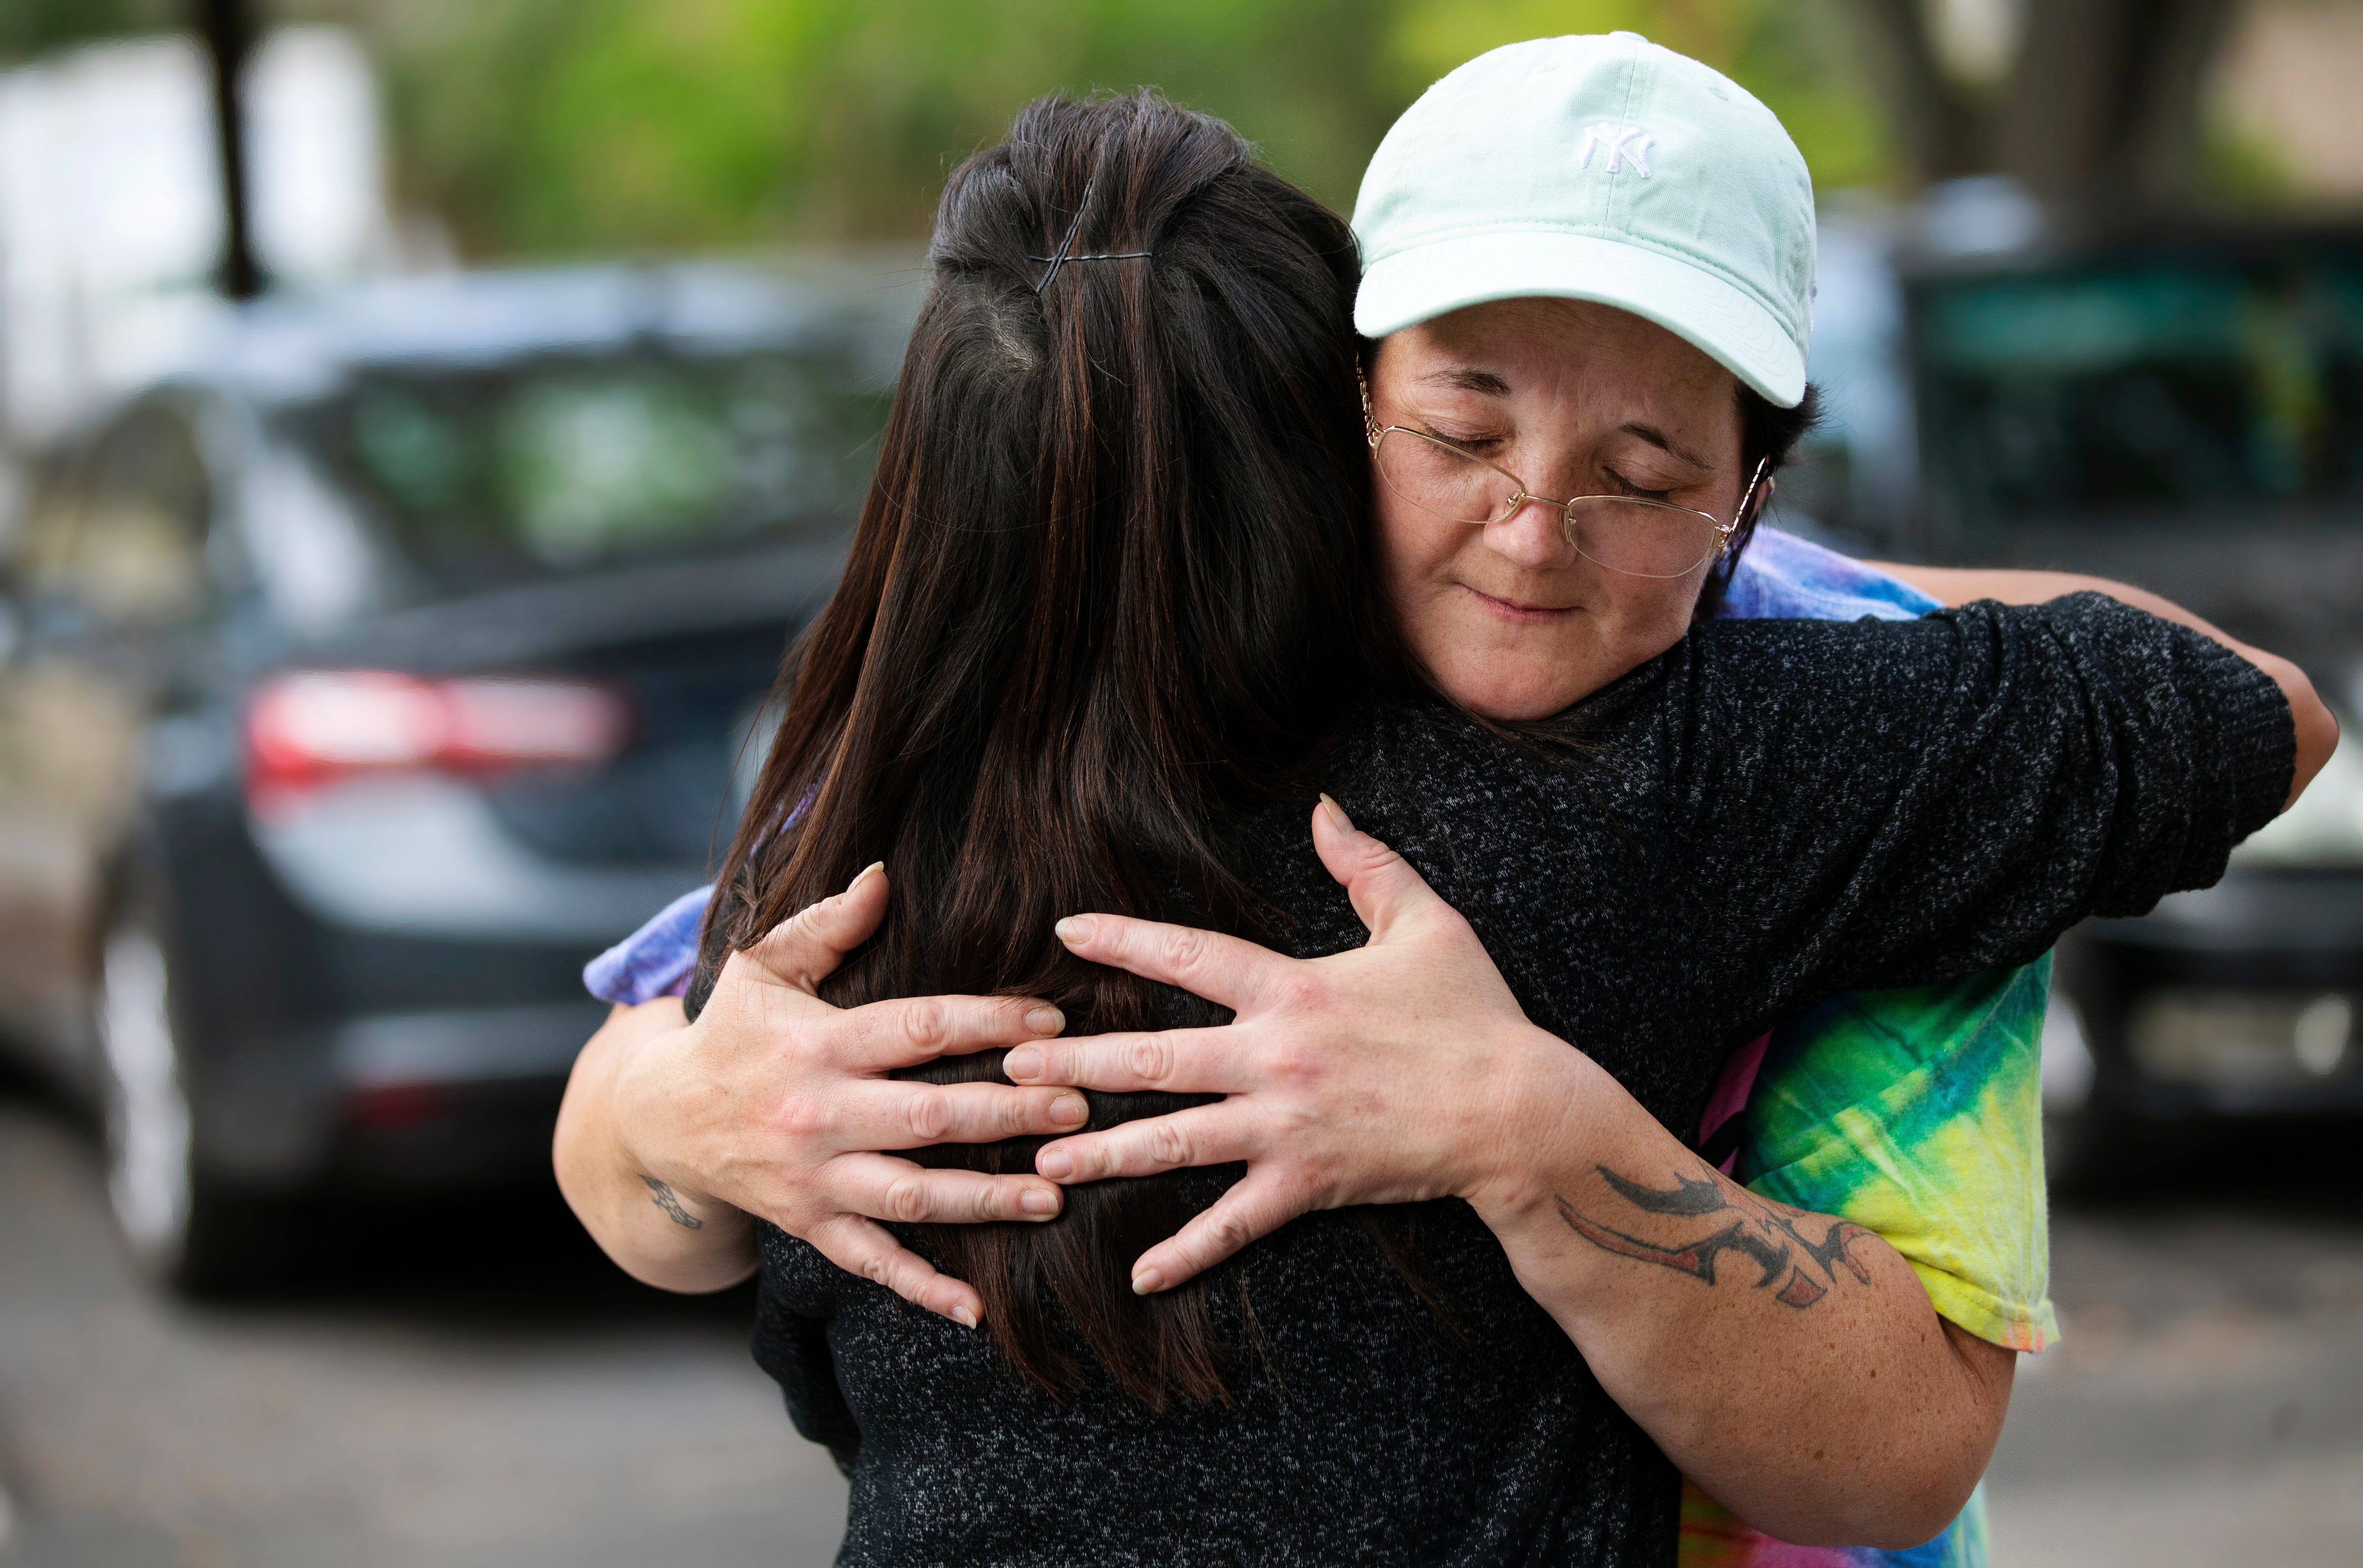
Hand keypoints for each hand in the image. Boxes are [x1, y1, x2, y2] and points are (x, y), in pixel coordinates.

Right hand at [610, 864, 1087, 1326]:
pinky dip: (922, 1289)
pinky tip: (976, 1308)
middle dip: (1010, 1114)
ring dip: (985, 1199)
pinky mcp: (808, 1225)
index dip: (990, 1025)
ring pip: (911, 1196)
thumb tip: (884, 875)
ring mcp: (813, 1178)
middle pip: (929, 1116)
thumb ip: (828, 923)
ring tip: (1055, 1197)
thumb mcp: (763, 966)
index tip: (1053, 1025)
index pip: (919, 1029)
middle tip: (1081, 1110)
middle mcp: (818, 1115)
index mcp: (819, 1044)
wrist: (657, 1119)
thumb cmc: (731, 1032)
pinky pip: (871, 1264)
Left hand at [1007, 797, 1600, 1293]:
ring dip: (1103, 1153)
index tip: (1064, 933)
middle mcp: (1275, 1057)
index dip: (1124, 941)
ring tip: (1039, 1160)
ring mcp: (1287, 1125)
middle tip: (1010, 1066)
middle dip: (1076, 1063)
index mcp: (1293, 990)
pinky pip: (1235, 1223)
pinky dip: (1187, 1252)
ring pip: (1173, 1140)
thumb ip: (1366, 863)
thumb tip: (1324, 807)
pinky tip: (1139, 1275)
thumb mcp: (1426, 922)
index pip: (1189, 957)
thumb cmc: (1474, 1013)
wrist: (1518, 1110)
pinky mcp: (1308, 1182)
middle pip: (1154, 1058)